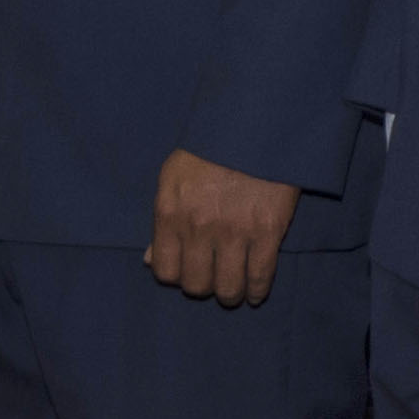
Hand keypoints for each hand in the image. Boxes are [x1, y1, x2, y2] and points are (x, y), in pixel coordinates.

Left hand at [149, 148, 295, 306]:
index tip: (188, 269)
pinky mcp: (267, 232)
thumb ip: (162, 221)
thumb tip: (150, 260)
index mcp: (171, 212)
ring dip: (230, 294)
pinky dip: (257, 291)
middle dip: (204, 285)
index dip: (177, 274)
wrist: (255, 125)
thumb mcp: (172, 178)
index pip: (165, 270)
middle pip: (196, 285)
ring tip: (235, 288)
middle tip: (213, 276)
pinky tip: (255, 291)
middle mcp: (199, 227)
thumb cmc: (210, 148)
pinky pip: (260, 277)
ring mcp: (234, 232)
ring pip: (227, 289)